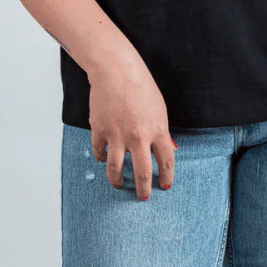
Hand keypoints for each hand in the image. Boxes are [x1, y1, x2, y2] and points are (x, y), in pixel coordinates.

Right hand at [87, 57, 176, 200]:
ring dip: (118, 181)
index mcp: (157, 130)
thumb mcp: (159, 108)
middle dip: (143, 190)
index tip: (164, 186)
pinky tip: (104, 159)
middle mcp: (138, 137)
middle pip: (142, 173)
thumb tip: (163, 149)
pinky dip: (102, 158)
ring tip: (119, 184)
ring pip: (116, 170)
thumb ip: (160, 131)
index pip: (166, 162)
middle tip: (143, 196)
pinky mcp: (100, 131)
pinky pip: (100, 153)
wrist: (116, 71)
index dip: (166, 177)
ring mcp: (117, 136)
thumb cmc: (140, 85)